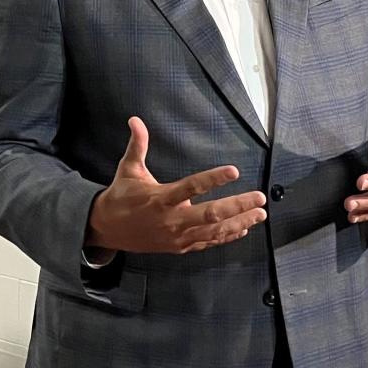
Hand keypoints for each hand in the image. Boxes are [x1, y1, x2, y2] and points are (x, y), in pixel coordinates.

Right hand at [86, 117, 266, 254]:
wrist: (107, 230)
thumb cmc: (121, 197)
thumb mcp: (128, 169)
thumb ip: (137, 145)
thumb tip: (135, 120)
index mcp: (160, 198)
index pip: (191, 187)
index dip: (213, 179)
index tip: (234, 171)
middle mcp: (171, 220)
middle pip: (211, 214)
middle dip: (238, 206)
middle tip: (260, 197)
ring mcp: (177, 236)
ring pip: (214, 231)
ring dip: (240, 222)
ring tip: (260, 213)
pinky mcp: (180, 247)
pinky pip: (208, 242)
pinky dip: (227, 236)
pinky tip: (244, 228)